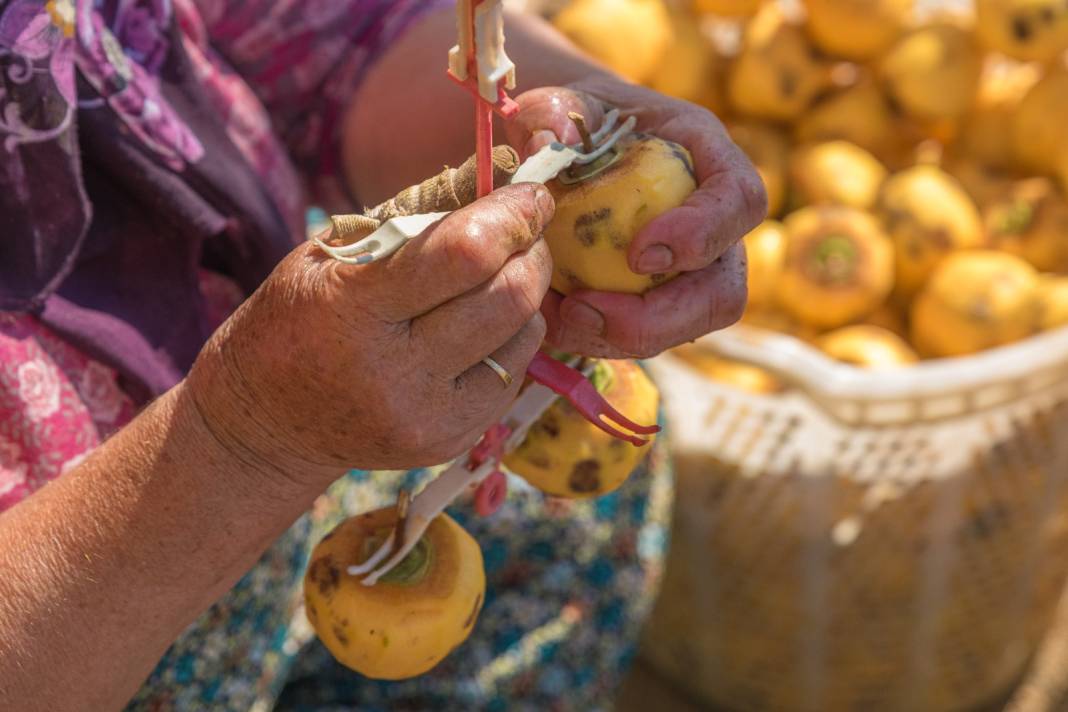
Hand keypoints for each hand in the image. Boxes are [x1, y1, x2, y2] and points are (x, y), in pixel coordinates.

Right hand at [186, 184, 554, 487]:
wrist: (268, 420)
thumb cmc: (300, 316)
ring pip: (524, 336)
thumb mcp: (336, 249)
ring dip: (526, 293)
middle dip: (532, 251)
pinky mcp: (451, 441)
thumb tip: (504, 169)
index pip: (465, 255)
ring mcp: (428, 417)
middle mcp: (395, 374)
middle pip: (509, 297)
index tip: (531, 193)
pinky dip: (512, 337)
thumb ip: (419, 209)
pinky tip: (481, 326)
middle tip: (523, 231)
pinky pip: (515, 373)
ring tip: (497, 277)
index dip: (513, 216)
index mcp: (353, 311)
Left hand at [505, 80, 765, 358]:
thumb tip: (551, 143)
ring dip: (618, 337)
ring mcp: (688, 273)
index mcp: (706, 158)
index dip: (704, 234)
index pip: (740, 200)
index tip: (641, 255)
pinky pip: (636, 338)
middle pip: (721, 293)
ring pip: (682, 328)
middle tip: (585, 311)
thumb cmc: (572, 116)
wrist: (567, 146)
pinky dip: (592, 338)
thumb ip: (553, 114)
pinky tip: (549, 318)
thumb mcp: (559, 101)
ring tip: (557, 317)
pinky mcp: (653, 305)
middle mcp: (712, 226)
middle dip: (659, 317)